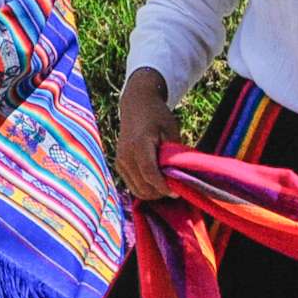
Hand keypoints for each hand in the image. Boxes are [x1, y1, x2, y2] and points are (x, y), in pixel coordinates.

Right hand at [116, 70, 181, 199]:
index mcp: (139, 145)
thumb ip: (172, 155)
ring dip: (152, 192)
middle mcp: (125, 155)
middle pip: (142, 187)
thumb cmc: (158, 116)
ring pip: (136, 190)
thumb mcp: (171, 132)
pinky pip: (132, 185)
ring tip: (166, 185)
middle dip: (159, 192)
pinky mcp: (119, 165)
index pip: (150, 174)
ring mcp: (120, 161)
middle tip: (174, 189)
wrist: (137, 105)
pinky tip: (156, 180)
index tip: (176, 192)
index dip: (164, 187)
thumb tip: (178, 178)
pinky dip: (145, 187)